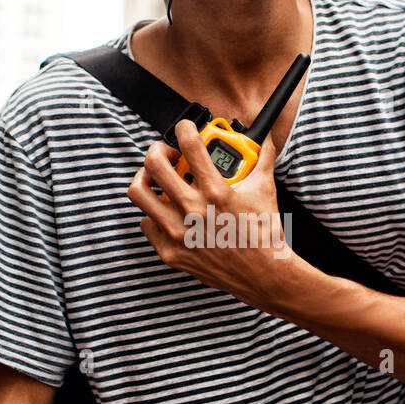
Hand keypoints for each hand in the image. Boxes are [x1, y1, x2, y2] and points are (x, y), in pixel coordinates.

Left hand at [126, 119, 297, 310]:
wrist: (264, 275)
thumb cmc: (264, 233)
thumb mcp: (265, 189)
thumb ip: (262, 157)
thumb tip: (264, 136)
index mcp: (216, 191)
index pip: (189, 144)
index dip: (185, 128)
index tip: (186, 129)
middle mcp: (193, 211)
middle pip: (153, 164)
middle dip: (158, 150)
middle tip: (168, 154)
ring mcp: (178, 233)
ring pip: (139, 192)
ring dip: (146, 179)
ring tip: (157, 178)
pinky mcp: (170, 252)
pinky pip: (146, 223)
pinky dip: (153, 213)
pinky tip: (167, 210)